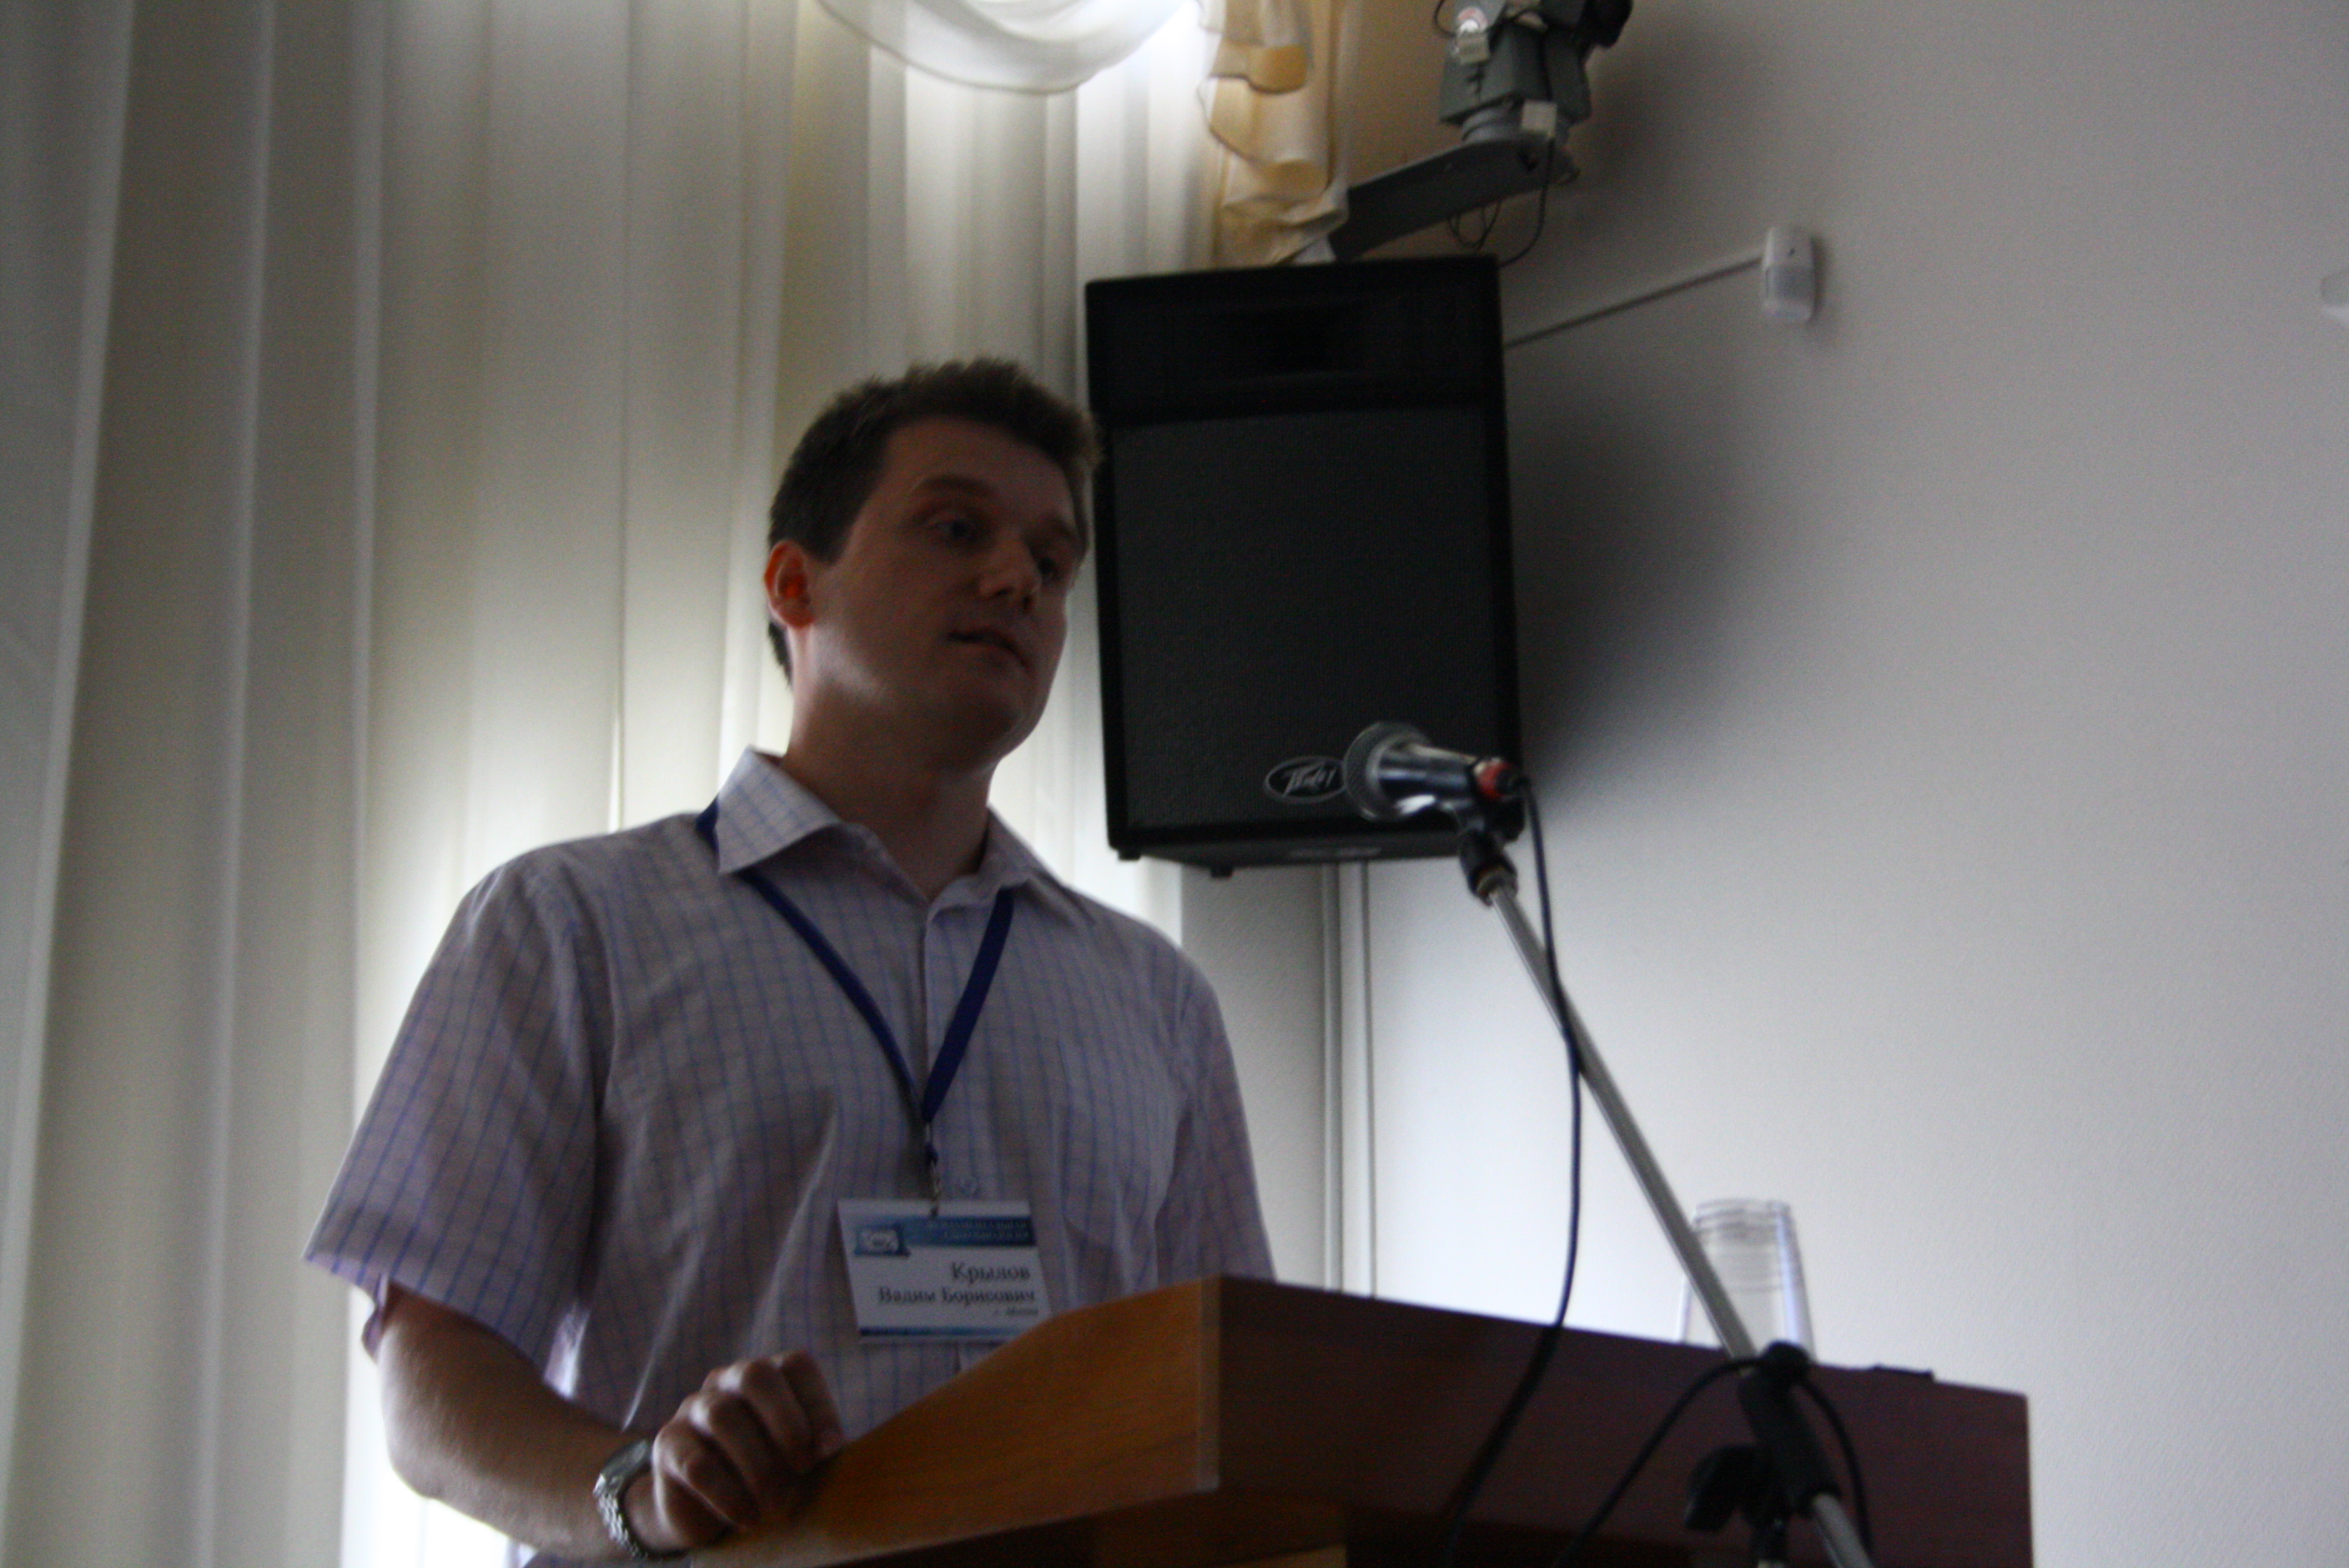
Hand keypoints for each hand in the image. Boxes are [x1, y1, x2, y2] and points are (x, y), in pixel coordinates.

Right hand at [630, 1351, 846, 1551]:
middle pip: (755, 1376)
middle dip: (787, 1423)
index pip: (795, 1365)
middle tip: (804, 1468)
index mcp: (766, 1376)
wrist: (703, 1508)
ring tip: (776, 1502)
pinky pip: (697, 1463)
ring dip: (757, 1465)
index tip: (832, 1450)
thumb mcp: (797, 1458)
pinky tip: (748, 1519)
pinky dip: (729, 1495)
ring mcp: (692, 1408)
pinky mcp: (667, 1444)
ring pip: (723, 1417)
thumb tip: (829, 1446)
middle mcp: (726, 1381)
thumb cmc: (764, 1472)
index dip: (817, 1404)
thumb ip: (815, 1446)